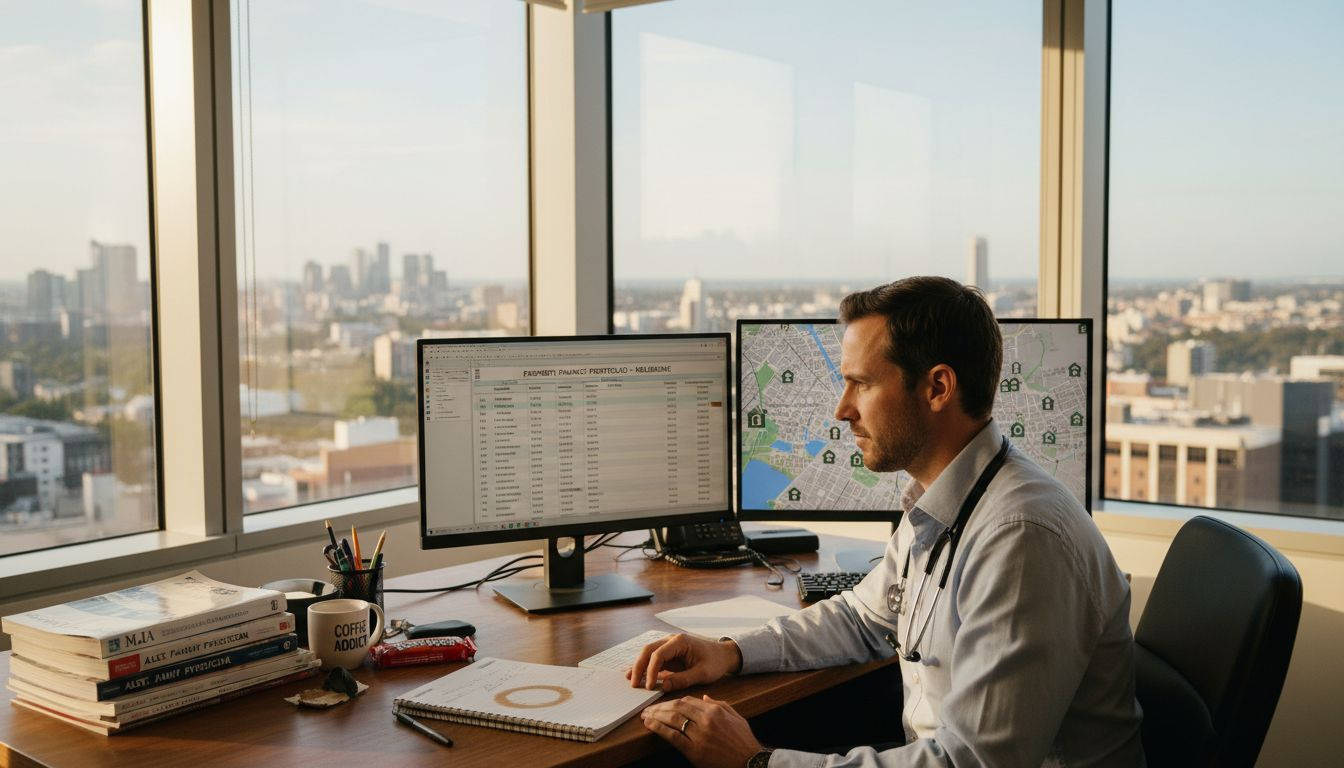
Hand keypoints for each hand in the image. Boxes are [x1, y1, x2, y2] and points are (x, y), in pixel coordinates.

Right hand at [627, 633, 741, 691]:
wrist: (723, 655)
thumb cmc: (715, 662)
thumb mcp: (702, 673)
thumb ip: (683, 679)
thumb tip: (663, 686)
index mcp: (680, 642)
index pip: (659, 654)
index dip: (652, 670)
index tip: (649, 686)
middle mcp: (671, 640)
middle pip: (648, 650)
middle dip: (639, 666)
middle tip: (633, 684)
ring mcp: (668, 646)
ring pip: (647, 653)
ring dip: (639, 666)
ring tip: (630, 680)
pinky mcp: (668, 654)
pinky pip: (653, 659)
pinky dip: (645, 667)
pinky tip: (636, 676)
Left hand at [642, 694, 761, 767]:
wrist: (751, 763)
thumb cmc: (744, 743)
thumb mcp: (736, 718)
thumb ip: (719, 705)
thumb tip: (703, 697)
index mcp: (715, 711)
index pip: (688, 700)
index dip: (673, 701)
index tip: (664, 704)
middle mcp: (706, 720)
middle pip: (677, 707)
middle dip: (660, 706)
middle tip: (648, 708)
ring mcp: (699, 735)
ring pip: (672, 719)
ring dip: (656, 715)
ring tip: (645, 715)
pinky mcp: (694, 751)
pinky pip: (672, 736)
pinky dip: (659, 728)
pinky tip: (650, 725)